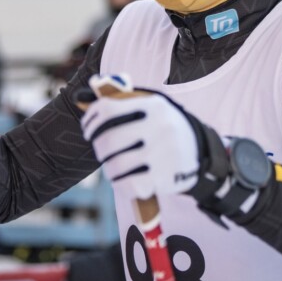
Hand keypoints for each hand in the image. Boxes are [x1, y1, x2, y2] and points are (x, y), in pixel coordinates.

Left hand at [81, 90, 200, 199]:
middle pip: (109, 140)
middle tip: (101, 153)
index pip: (108, 109)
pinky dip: (121, 185)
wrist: (200, 152)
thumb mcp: (149, 108)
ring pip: (116, 166)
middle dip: (99, 149)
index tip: (88, 130)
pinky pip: (129, 185)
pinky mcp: (165, 178)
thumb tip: (81, 95)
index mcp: (153, 106)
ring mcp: (163, 154)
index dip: (91, 121)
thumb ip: (119, 102)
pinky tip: (123, 181)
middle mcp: (160, 127)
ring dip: (109, 170)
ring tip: (112, 168)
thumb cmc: (163, 128)